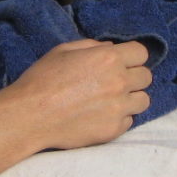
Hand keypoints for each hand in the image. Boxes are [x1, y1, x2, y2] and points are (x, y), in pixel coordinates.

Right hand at [6, 39, 151, 148]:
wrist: (30, 116)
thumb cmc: (42, 79)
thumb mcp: (64, 51)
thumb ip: (92, 46)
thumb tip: (111, 48)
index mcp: (109, 58)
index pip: (141, 53)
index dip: (132, 57)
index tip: (122, 63)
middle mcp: (119, 81)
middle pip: (146, 77)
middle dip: (133, 77)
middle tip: (114, 83)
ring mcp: (119, 107)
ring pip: (143, 101)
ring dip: (130, 99)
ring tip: (111, 101)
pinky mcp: (114, 129)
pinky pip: (129, 121)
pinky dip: (118, 118)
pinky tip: (100, 116)